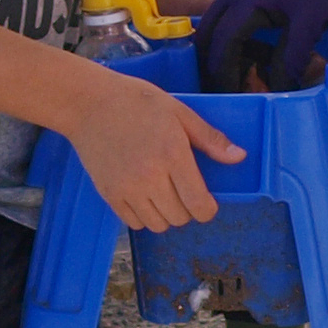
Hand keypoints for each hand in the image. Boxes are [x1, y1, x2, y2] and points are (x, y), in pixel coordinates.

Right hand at [62, 61, 246, 229]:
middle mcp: (150, 176)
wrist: (88, 103)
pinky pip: (134, 223)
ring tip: (163, 192)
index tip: (207, 201)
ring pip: (158, 225)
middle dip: (188, 208)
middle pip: (180, 217)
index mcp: (172, 154)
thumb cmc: (135, 102)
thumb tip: (239, 157)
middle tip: (183, 188)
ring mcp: (127, 188)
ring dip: (166, 214)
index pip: (198, 204)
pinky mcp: (109, 194)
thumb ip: (210, 139)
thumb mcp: (179, 112)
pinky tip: (144, 195)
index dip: (208, 209)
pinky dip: (144, 216)